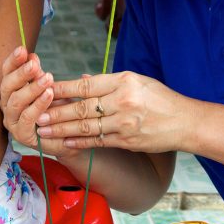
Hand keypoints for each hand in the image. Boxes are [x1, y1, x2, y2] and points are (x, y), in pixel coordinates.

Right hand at [0, 47, 79, 157]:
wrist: (66, 136)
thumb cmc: (55, 109)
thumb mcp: (48, 87)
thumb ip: (39, 74)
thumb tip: (32, 56)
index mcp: (11, 90)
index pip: (6, 72)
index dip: (13, 61)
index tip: (23, 49)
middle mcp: (7, 105)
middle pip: (7, 86)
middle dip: (21, 73)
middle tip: (35, 64)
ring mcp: (12, 121)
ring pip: (15, 102)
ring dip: (31, 88)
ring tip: (48, 78)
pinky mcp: (22, 135)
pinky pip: (26, 118)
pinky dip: (37, 105)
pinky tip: (49, 94)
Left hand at [35, 71, 189, 152]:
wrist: (185, 121)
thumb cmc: (160, 98)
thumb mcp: (137, 81)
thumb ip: (108, 82)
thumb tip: (83, 80)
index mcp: (124, 81)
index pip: (87, 86)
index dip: (63, 89)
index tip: (44, 89)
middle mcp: (123, 101)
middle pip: (83, 108)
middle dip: (57, 112)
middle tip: (37, 114)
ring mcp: (125, 123)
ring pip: (87, 127)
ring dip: (63, 129)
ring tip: (44, 130)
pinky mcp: (127, 141)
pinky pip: (98, 142)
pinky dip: (80, 142)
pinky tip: (65, 142)